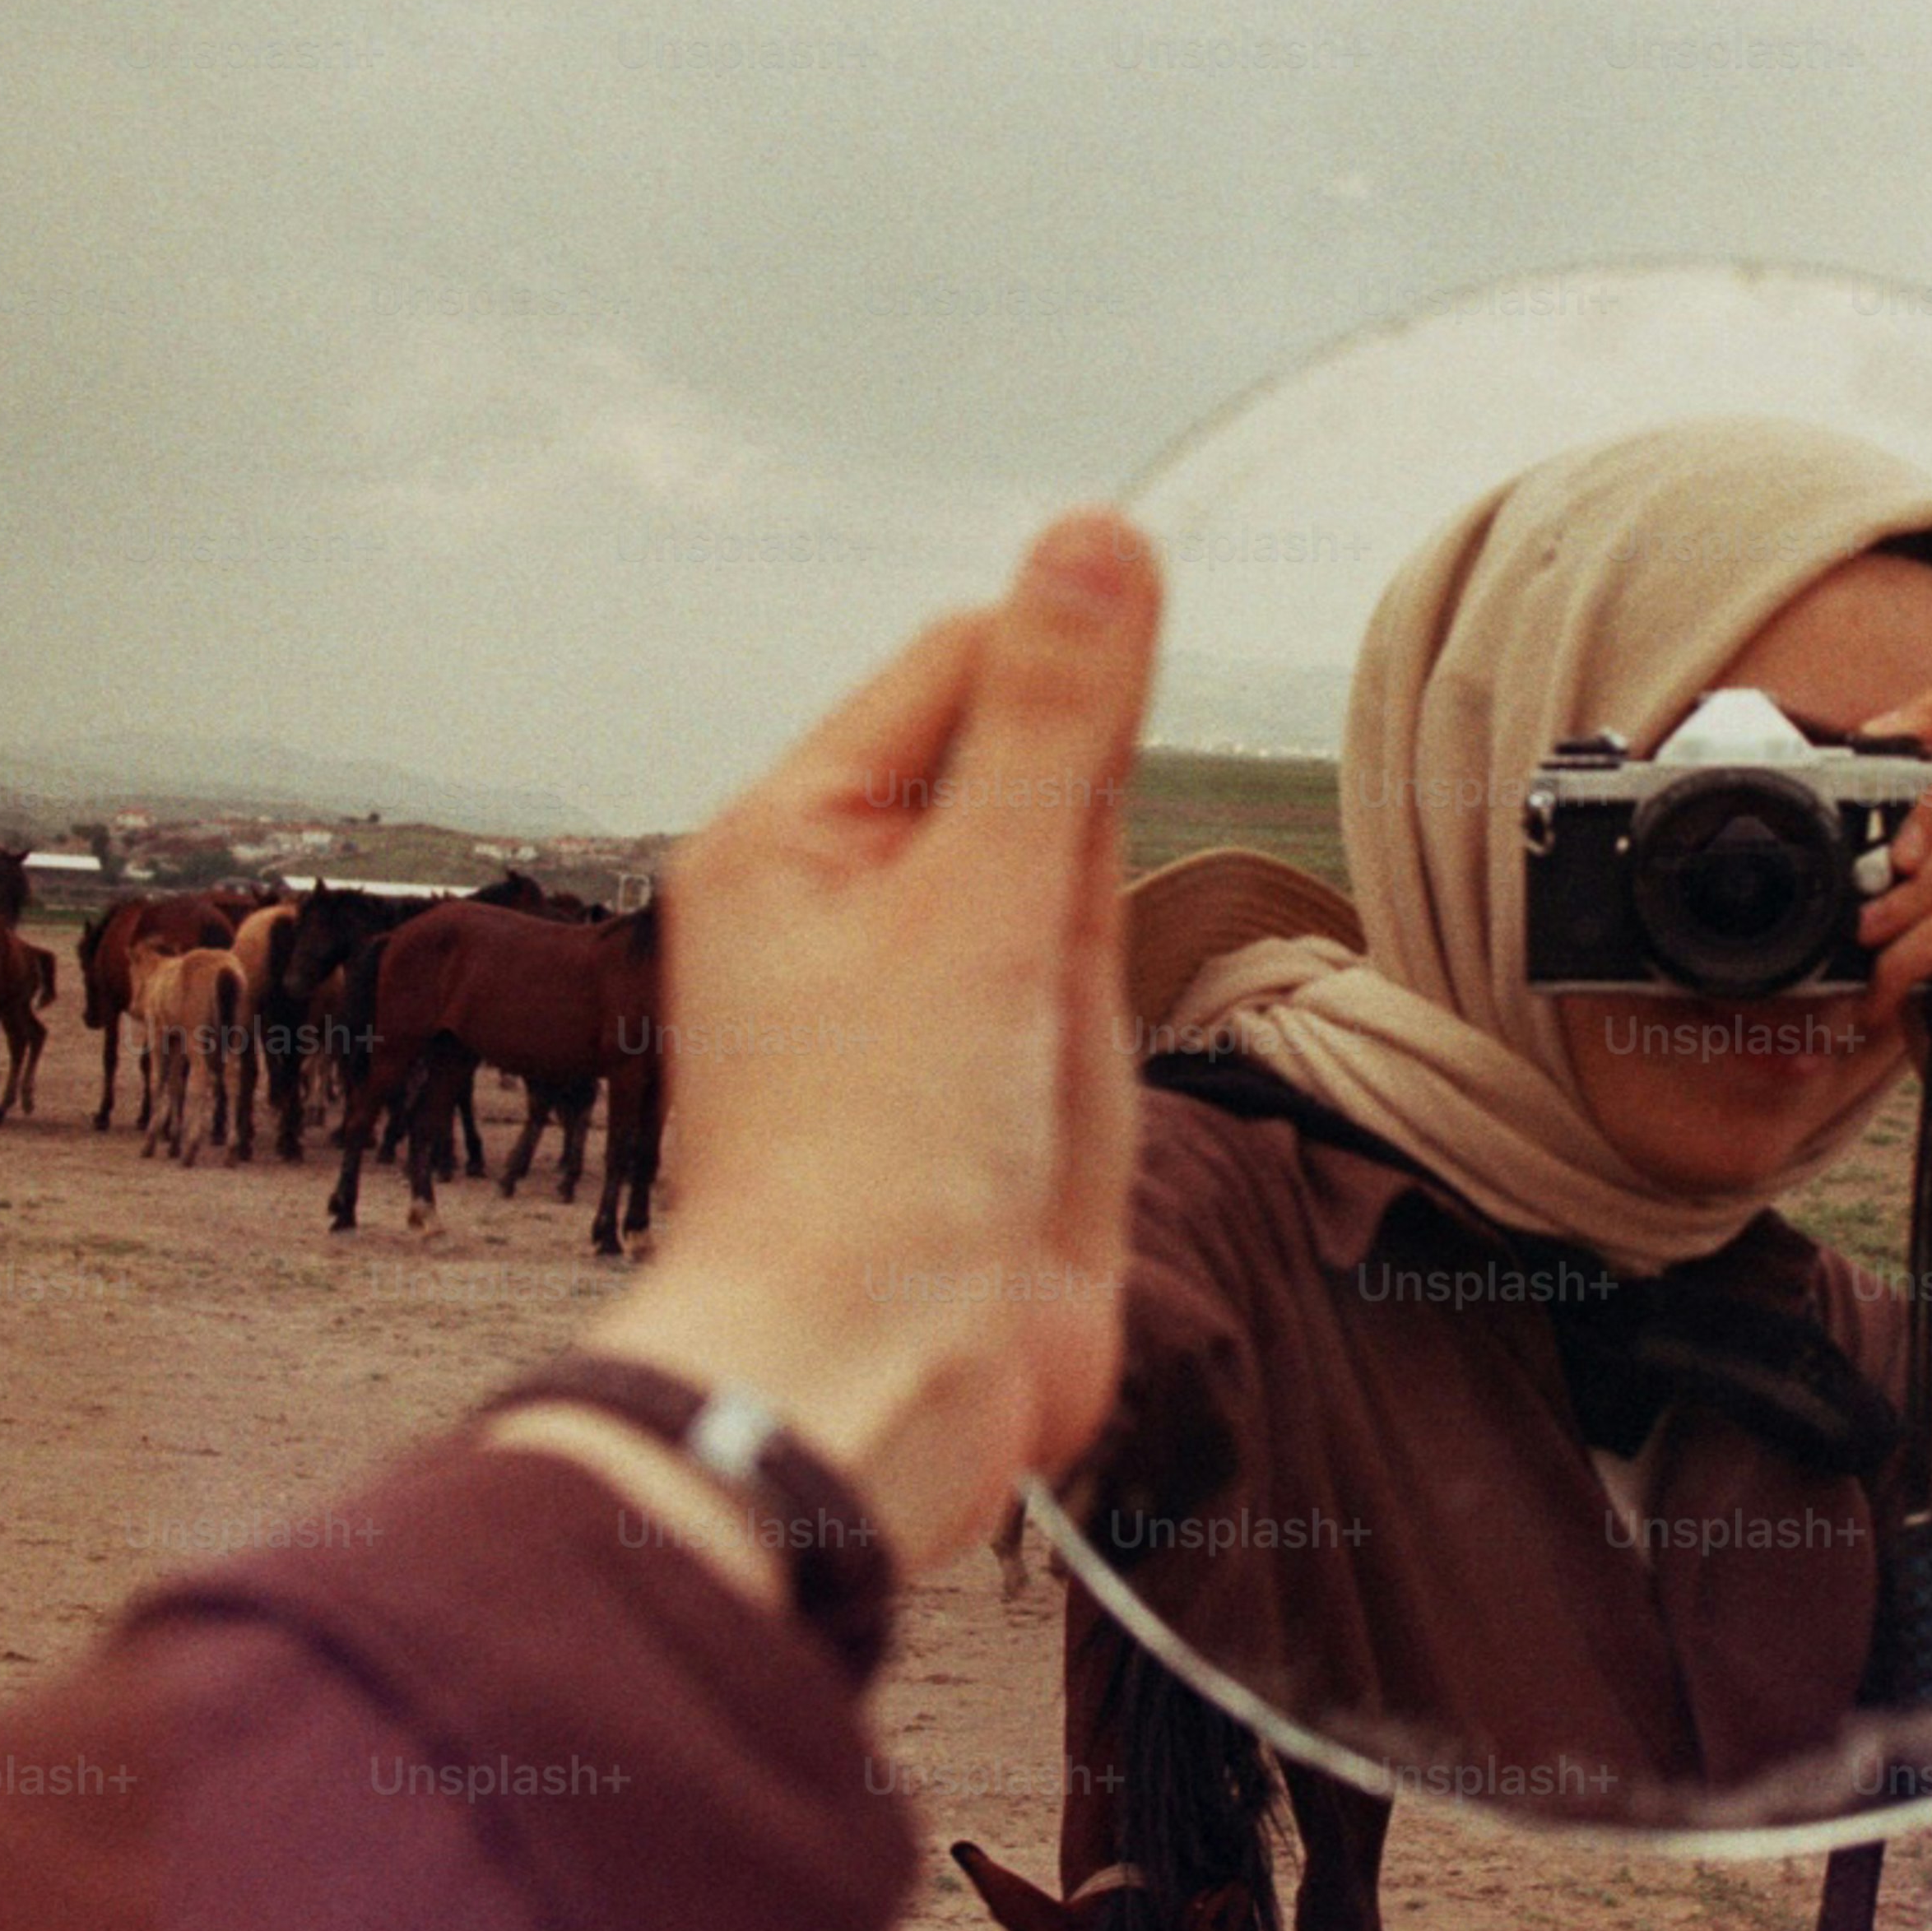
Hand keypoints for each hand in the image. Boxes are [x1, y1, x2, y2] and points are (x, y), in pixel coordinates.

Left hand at [547, 511, 1161, 1581]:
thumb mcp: (987, 906)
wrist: (875, 1391)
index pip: (961, 663)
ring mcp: (914, 989)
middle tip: (1024, 966)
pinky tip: (1045, 1111)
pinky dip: (1095, 1036)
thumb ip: (1054, 720)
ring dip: (1084, 963)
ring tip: (1013, 1072)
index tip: (1140, 698)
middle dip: (1073, 855)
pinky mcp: (981, 1077)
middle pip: (1024, 772)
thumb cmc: (879, 1166)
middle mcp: (841, 899)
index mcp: (791, 833)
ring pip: (1067, 889)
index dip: (1066, 665)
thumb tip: (1098, 538)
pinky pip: (1080, 996)